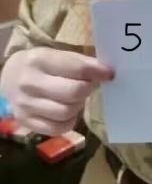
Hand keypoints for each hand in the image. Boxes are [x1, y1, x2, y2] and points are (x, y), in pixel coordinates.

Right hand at [0, 47, 114, 135]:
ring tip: (77, 98)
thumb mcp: (55, 55)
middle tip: (90, 86)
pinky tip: (69, 111)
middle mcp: (30, 83)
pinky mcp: (26, 122)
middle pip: (73, 93)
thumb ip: (78, 62)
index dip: (97, 72)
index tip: (109, 74)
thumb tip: (106, 72)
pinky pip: (58, 128)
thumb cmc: (39, 65)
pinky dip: (70, 121)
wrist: (7, 79)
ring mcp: (26, 105)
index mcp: (39, 60)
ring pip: (67, 112)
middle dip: (88, 89)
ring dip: (79, 106)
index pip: (76, 68)